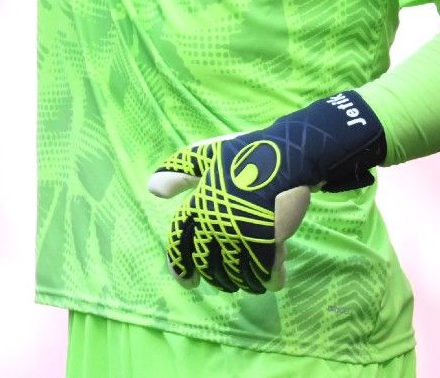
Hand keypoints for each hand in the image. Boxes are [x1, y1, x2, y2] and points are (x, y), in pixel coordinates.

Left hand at [148, 91, 385, 293]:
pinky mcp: (268, 242)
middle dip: (216, 279)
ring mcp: (241, 235)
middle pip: (209, 265)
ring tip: (250, 282)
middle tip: (224, 284)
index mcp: (198, 207)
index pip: (180, 246)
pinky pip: (265, 272)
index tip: (188, 282)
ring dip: (243, 282)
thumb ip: (179, 172)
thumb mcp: (205, 155)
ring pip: (237, 274)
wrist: (287, 155)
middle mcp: (214, 225)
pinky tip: (274, 280)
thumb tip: (152, 190)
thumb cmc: (245, 154)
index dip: (180, 268)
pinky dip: (269, 280)